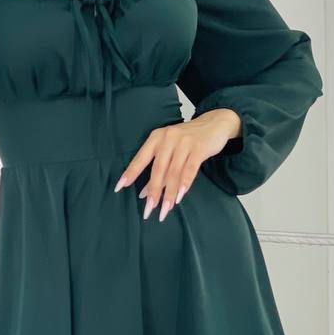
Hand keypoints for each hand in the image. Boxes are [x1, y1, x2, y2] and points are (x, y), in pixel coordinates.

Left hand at [112, 108, 241, 220]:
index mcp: (156, 137)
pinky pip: (190, 169)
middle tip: (148, 209)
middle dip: (153, 191)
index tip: (119, 187)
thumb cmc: (188, 140)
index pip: (140, 158)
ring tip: (165, 210)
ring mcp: (184, 142)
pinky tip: (179, 197)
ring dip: (169, 193)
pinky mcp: (199, 148)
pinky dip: (184, 184)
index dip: (131, 173)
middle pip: (158, 169)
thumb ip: (159, 168)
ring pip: (174, 172)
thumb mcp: (170, 149)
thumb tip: (144, 193)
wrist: (214, 124)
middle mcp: (168, 138)